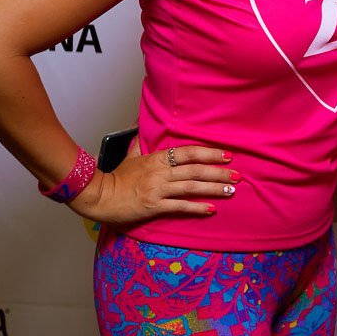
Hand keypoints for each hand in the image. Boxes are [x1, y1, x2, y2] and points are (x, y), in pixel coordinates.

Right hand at [69, 144, 237, 225]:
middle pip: (195, 170)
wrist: (99, 196)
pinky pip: (180, 206)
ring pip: (192, 188)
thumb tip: (142, 126)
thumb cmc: (116, 177)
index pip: (189, 152)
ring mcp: (158, 189)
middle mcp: (161, 172)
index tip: (227, 155)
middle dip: (219, 173)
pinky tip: (211, 209)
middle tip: (237, 176)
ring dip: (213, 189)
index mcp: (157, 158)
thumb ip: (141, 143)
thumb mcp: (130, 156)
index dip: (209, 153)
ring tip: (230, 191)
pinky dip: (197, 208)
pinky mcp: (154, 206)